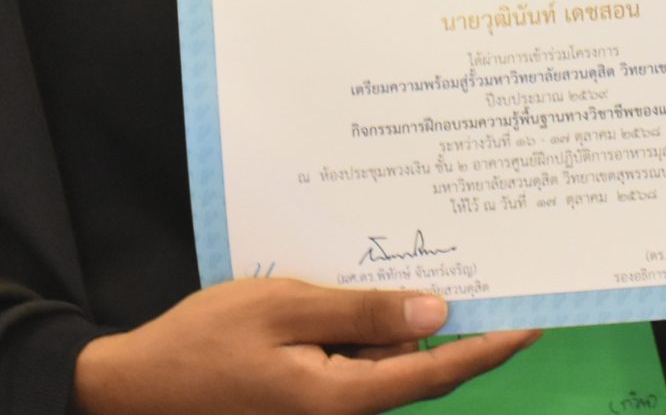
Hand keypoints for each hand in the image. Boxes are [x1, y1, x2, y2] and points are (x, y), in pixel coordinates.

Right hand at [71, 280, 536, 414]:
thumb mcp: (281, 308)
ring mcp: (322, 412)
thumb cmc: (199, 347)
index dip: (492, 347)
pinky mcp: (304, 403)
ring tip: (434, 265)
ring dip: (407, 328)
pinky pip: (355, 368)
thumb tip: (438, 313)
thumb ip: (360, 313)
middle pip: (419, 371)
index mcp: (343, 398)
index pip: (439, 373)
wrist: (130, 393)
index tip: (535, 321)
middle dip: (458, 329)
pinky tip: (370, 295)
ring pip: (386, 367)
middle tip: (494, 275)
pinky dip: (370, 335)